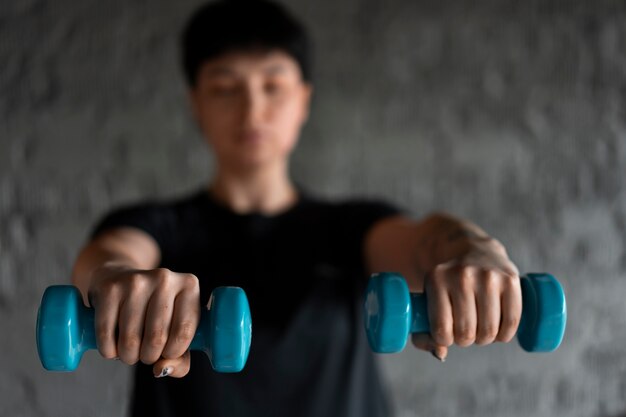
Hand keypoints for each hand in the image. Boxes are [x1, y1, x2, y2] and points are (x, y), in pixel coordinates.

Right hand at [88, 263, 200, 376]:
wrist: (120, 278)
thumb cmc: (154, 310)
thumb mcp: (175, 329)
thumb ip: (180, 358)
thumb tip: (161, 369)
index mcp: (189, 286)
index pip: (184, 332)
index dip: (173, 353)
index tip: (166, 353)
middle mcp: (165, 279)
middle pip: (157, 338)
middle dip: (148, 357)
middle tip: (145, 354)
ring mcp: (136, 281)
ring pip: (131, 339)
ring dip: (128, 356)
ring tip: (130, 350)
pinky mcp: (111, 288)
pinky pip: (106, 333)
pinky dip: (108, 350)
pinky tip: (113, 347)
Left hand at [411, 235, 521, 360]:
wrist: (472, 249)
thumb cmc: (447, 284)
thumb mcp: (427, 299)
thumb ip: (423, 333)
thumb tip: (440, 353)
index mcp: (436, 278)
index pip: (441, 329)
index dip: (445, 340)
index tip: (446, 332)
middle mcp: (462, 275)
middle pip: (466, 333)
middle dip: (465, 340)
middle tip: (465, 330)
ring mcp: (488, 276)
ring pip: (489, 331)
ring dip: (485, 338)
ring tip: (480, 328)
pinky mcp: (510, 279)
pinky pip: (511, 322)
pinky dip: (504, 334)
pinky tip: (497, 329)